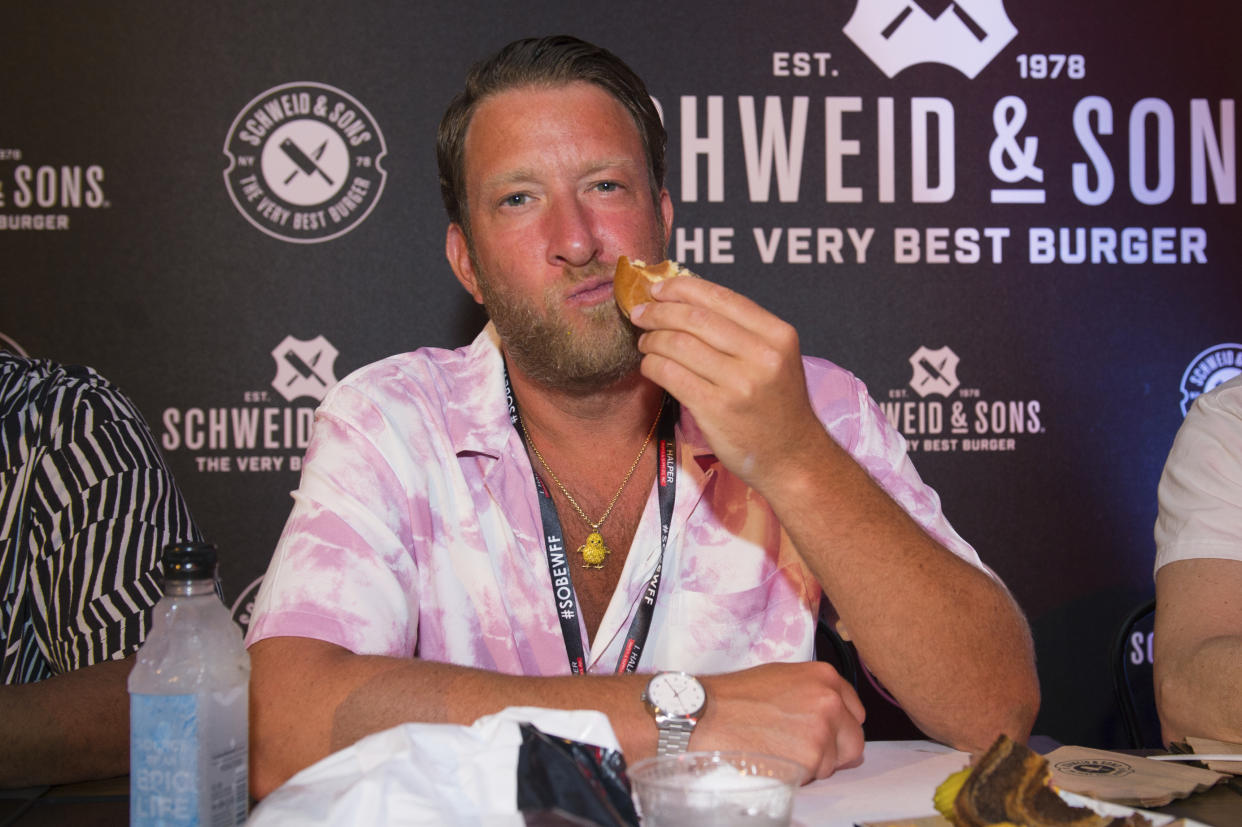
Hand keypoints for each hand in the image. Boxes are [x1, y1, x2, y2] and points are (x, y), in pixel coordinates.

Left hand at [629, 275, 824, 491]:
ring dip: (652, 339)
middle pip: (696, 319)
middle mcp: (762, 355)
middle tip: (640, 312)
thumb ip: (742, 331)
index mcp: (778, 335)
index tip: (658, 288)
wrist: (793, 458)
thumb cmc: (777, 406)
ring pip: (679, 345)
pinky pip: (671, 375)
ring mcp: (739, 384)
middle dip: (659, 311)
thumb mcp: (776, 359)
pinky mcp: (716, 409)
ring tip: (644, 341)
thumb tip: (686, 302)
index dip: (682, 288)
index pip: (722, 298)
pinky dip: (653, 365)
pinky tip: (649, 365)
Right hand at [694, 661, 864, 780]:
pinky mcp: (811, 758)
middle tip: (800, 748)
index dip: (838, 726)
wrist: (705, 714)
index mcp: (825, 677)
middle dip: (833, 750)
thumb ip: (813, 692)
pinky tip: (776, 759)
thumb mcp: (781, 677)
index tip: (822, 731)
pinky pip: (817, 777)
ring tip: (780, 750)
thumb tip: (833, 715)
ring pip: (835, 763)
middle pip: (853, 741)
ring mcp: (823, 730)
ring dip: (813, 764)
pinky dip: (800, 775)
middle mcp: (830, 701)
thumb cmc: (734, 696)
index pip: (855, 712)